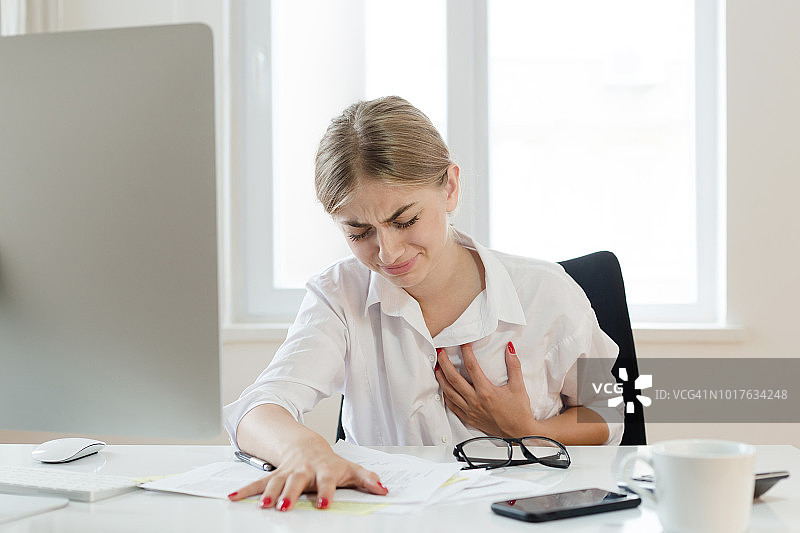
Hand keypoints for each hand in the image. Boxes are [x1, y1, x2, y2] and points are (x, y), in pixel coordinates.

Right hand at [227, 444, 387, 510]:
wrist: (306, 446)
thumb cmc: (328, 462)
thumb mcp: (349, 469)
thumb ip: (366, 479)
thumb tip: (383, 489)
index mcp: (323, 469)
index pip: (326, 481)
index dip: (326, 492)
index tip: (324, 504)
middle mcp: (303, 471)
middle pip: (296, 482)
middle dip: (290, 494)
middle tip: (286, 507)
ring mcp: (286, 473)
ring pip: (275, 483)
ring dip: (268, 494)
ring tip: (263, 507)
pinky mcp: (273, 476)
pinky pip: (257, 484)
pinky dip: (245, 490)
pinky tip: (233, 497)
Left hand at [435, 342, 533, 436]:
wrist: (519, 432)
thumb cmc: (519, 411)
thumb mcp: (518, 387)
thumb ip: (514, 366)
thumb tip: (510, 348)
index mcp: (487, 392)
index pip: (472, 367)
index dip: (466, 353)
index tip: (463, 343)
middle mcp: (475, 401)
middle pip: (454, 379)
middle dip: (445, 363)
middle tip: (441, 352)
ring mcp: (470, 410)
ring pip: (449, 392)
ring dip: (441, 378)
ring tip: (437, 367)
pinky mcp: (468, 418)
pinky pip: (452, 405)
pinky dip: (446, 395)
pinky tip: (444, 387)